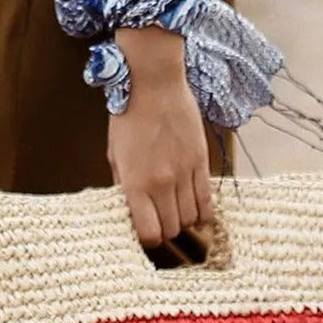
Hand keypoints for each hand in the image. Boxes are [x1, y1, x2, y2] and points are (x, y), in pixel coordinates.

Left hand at [107, 27, 213, 247]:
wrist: (153, 84)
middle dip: (165, 229)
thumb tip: (131, 207)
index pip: (149, 233)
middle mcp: (161, 183)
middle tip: (160, 219)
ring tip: (176, 210)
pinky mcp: (201, 162)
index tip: (145, 232)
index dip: (147, 238)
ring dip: (184, 220)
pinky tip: (198, 211)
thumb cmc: (128, 116)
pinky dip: (204, 211)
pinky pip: (208, 200)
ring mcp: (184, 173)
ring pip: (191, 218)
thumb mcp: (114, 153)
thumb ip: (122, 184)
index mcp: (135, 183)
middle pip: (172, 229)